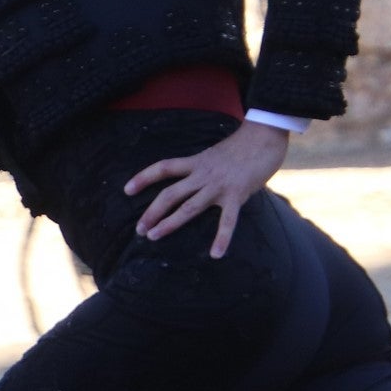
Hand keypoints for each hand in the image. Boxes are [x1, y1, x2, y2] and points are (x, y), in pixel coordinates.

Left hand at [122, 120, 289, 256]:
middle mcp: (202, 174)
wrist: (264, 136)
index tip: (126, 190)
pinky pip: (227, 221)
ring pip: (188, 208)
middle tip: (139, 230)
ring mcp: (218, 186)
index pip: (163, 168)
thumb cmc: (242, 146)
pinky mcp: (236, 195)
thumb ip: (204, 169)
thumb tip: (197, 182)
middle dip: (152, 212)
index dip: (143, 177)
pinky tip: (216, 254)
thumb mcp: (214, 154)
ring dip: (170, 223)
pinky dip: (221, 238)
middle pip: (169, 194)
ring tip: (153, 237)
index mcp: (196, 162)